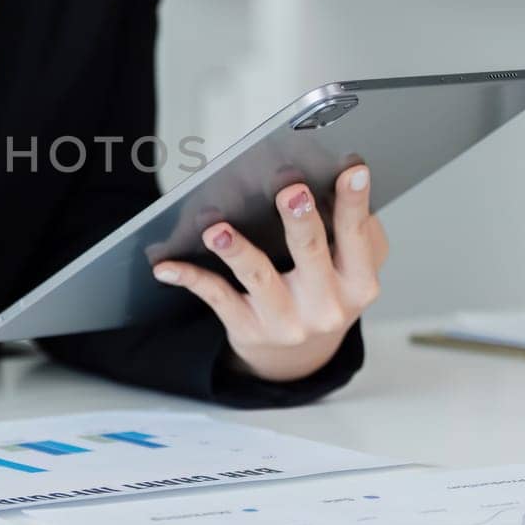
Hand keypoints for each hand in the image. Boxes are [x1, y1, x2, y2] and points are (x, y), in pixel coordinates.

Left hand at [150, 165, 389, 382]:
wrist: (296, 355)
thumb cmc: (323, 290)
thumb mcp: (349, 268)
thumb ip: (352, 232)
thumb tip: (330, 179)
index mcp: (358, 283)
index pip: (358, 237)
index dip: (356, 204)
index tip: (353, 169)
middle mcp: (326, 307)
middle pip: (310, 253)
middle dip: (300, 220)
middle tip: (290, 189)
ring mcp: (286, 322)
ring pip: (258, 276)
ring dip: (236, 250)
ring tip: (215, 229)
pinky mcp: (248, 329)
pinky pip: (216, 297)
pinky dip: (190, 278)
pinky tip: (166, 265)